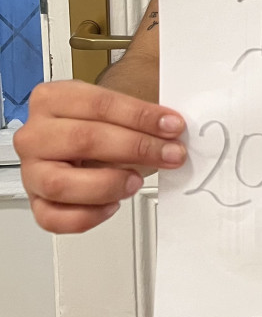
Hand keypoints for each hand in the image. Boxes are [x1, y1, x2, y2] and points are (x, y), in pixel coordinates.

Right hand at [13, 79, 186, 233]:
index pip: (98, 104)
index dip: (140, 116)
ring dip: (108, 184)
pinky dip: (88, 216)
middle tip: (169, 154)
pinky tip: (113, 203)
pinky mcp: (37, 202)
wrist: (85, 140)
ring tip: (136, 181)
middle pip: (83, 140)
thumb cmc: (101, 124)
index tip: (172, 126)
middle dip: (135, 148)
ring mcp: (32, 171)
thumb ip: (144, 115)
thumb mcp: (119, 109)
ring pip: (62, 184)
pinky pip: (54, 218)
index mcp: (51, 98)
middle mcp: (35, 134)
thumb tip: (174, 128)